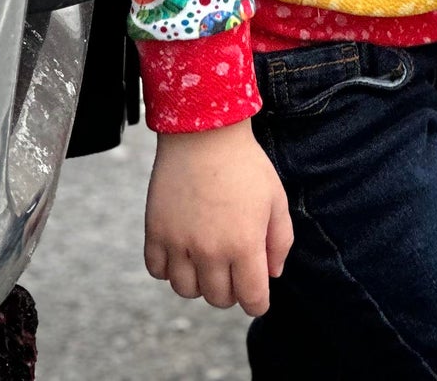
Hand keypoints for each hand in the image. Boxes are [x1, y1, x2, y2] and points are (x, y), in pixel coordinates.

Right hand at [144, 120, 292, 315]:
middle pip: (218, 298)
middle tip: (234, 270)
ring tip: (208, 260)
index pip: (252, 298)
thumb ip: (280, 240)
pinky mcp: (156, 233)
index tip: (258, 296)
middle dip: (231, 291)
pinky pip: (158, 272)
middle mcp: (210, 251)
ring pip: (186, 291)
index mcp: (244, 244)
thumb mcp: (276, 198)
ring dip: (199, 283)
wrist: (204, 134)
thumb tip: (273, 274)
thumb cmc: (245, 165)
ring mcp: (179, 244)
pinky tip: (182, 251)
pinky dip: (169, 269)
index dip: (258, 302)